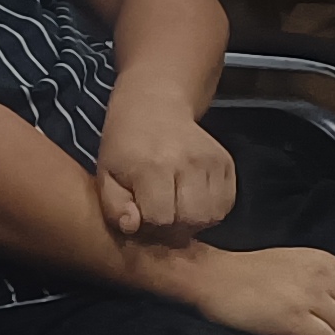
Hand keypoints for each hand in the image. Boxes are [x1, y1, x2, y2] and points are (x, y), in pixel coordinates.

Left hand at [93, 110, 237, 244]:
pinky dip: (212, 210)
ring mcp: (211, 162)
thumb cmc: (124, 145)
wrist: (155, 107)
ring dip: (196, 221)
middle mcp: (187, 163)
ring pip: (214, 214)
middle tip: (162, 217)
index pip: (161, 217)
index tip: (142, 216)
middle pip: (192, 219)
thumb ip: (115, 206)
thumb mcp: (106, 174)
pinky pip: (227, 203)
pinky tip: (194, 201)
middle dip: (176, 227)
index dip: (150, 225)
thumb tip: (134, 227)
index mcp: (151, 167)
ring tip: (179, 210)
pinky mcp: (226, 163)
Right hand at [140, 242, 334, 334]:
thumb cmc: (250, 272)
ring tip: (306, 333)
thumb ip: (324, 276)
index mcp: (325, 261)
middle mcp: (322, 277)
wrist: (210, 276)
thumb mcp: (296, 261)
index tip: (334, 315)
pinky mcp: (292, 319)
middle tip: (320, 328)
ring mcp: (308, 297)